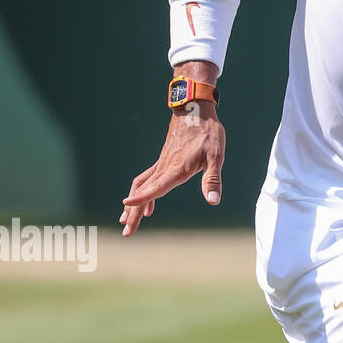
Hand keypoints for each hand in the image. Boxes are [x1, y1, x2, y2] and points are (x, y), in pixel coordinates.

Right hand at [121, 102, 225, 235]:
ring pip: (141, 186)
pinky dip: (142, 193)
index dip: (142, 198)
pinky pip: (147, 179)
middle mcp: (165, 168)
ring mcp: (162, 164)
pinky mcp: (163, 160)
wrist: (195, 110)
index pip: (157, 187)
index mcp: (177, 169)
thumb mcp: (216, 155)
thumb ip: (212, 179)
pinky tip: (147, 205)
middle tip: (127, 233)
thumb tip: (213, 201)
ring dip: (134, 205)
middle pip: (144, 192)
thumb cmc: (208, 132)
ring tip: (126, 221)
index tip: (126, 207)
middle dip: (134, 213)